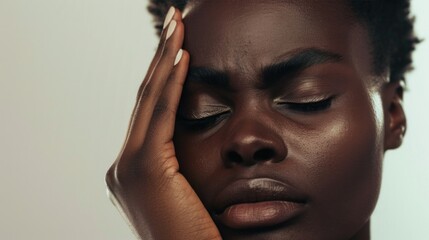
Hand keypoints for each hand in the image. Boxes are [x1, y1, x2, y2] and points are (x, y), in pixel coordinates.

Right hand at [105, 8, 220, 239]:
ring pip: (149, 100)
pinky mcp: (144, 168)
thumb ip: (175, 170)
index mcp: (129, 172)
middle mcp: (120, 166)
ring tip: (176, 26)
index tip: (174, 48)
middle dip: (159, 58)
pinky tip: (182, 56)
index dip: (160, 78)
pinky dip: (171, 83)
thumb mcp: (182, 196)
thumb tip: (185, 148)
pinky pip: (162, 114)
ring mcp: (127, 166)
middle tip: (172, 23)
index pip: (148, 114)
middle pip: (144, 99)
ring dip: (164, 59)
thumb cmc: (195, 236)